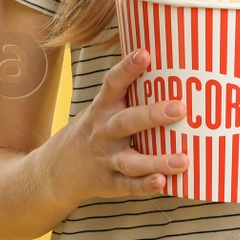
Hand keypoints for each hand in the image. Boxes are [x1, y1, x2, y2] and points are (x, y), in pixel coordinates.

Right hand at [48, 45, 188, 201]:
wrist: (56, 169)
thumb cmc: (94, 130)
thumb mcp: (102, 108)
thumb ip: (129, 94)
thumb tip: (170, 64)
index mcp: (103, 108)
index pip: (113, 83)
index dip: (128, 68)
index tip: (144, 53)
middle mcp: (103, 132)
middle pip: (127, 122)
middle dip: (153, 115)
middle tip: (180, 109)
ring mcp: (106, 159)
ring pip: (131, 161)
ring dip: (157, 161)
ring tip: (183, 160)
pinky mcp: (109, 182)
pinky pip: (128, 185)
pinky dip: (145, 186)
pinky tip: (163, 183)